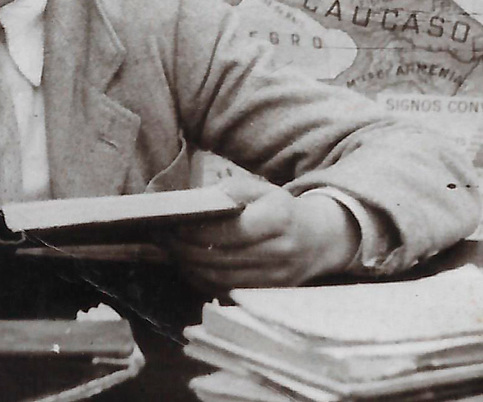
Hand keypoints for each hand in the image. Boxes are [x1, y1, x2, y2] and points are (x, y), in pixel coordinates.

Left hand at [166, 178, 360, 290]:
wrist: (319, 240)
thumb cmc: (280, 210)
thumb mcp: (261, 190)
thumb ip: (232, 191)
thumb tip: (201, 201)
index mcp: (279, 220)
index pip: (231, 231)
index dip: (198, 231)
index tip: (173, 225)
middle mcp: (280, 252)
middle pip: (222, 258)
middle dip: (186, 250)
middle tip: (162, 239)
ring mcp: (277, 277)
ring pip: (222, 278)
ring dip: (191, 267)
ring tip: (171, 252)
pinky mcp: (270, 293)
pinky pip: (228, 291)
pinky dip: (203, 281)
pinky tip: (188, 266)